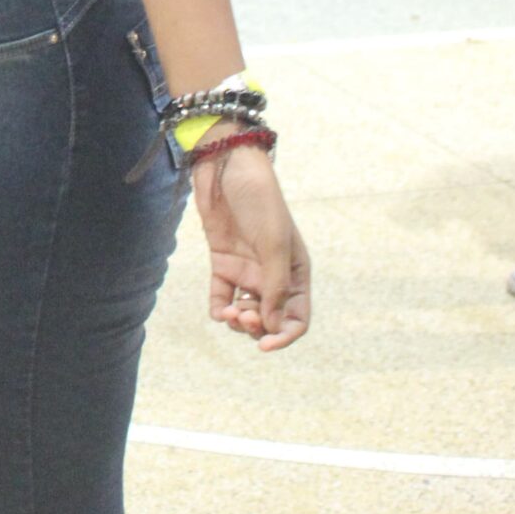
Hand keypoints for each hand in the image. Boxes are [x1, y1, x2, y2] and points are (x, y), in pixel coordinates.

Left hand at [191, 142, 309, 350]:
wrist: (226, 168)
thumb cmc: (259, 200)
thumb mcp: (273, 243)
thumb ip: (274, 285)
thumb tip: (271, 327)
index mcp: (296, 272)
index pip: (297, 317)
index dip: (284, 336)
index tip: (264, 345)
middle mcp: (272, 275)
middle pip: (269, 319)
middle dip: (256, 327)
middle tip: (241, 315)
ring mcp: (247, 270)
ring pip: (245, 311)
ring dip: (237, 320)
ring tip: (228, 312)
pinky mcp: (222, 262)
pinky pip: (221, 295)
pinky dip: (219, 308)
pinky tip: (218, 309)